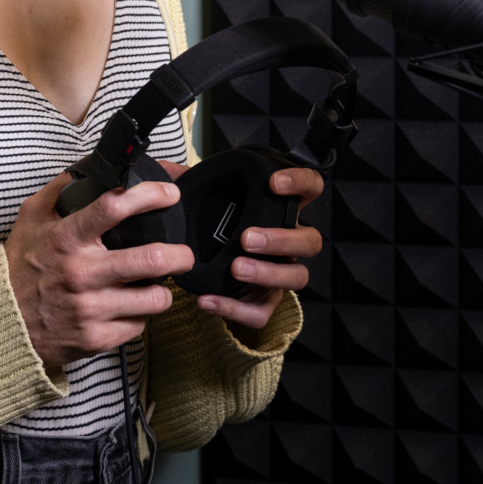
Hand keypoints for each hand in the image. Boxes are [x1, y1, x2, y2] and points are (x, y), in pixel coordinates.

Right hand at [2, 173, 196, 370]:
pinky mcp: (96, 338)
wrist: (0, 322)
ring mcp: (90, 309)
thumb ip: (58, 191)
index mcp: (67, 238)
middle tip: (183, 253)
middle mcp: (82, 272)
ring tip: (155, 285)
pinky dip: (138, 316)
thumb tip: (87, 169)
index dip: (151, 194)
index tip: (169, 194)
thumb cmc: (18, 268)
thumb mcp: (30, 219)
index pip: (115, 206)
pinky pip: (138, 325)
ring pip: (155, 299)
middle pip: (152, 260)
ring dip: (162, 291)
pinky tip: (128, 308)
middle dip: (180, 255)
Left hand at [160, 162, 325, 338]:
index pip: (309, 188)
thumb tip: (171, 170)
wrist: (201, 272)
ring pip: (296, 276)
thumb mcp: (203, 203)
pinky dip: (235, 309)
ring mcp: (279, 275)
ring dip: (268, 273)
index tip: (273, 183)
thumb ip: (191, 184)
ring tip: (235, 268)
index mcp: (279, 212)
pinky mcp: (263, 304)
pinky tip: (208, 300)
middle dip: (282, 240)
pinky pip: (261, 313)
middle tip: (246, 238)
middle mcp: (288, 244)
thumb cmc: (210, 229)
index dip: (300, 183)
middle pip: (310, 241)